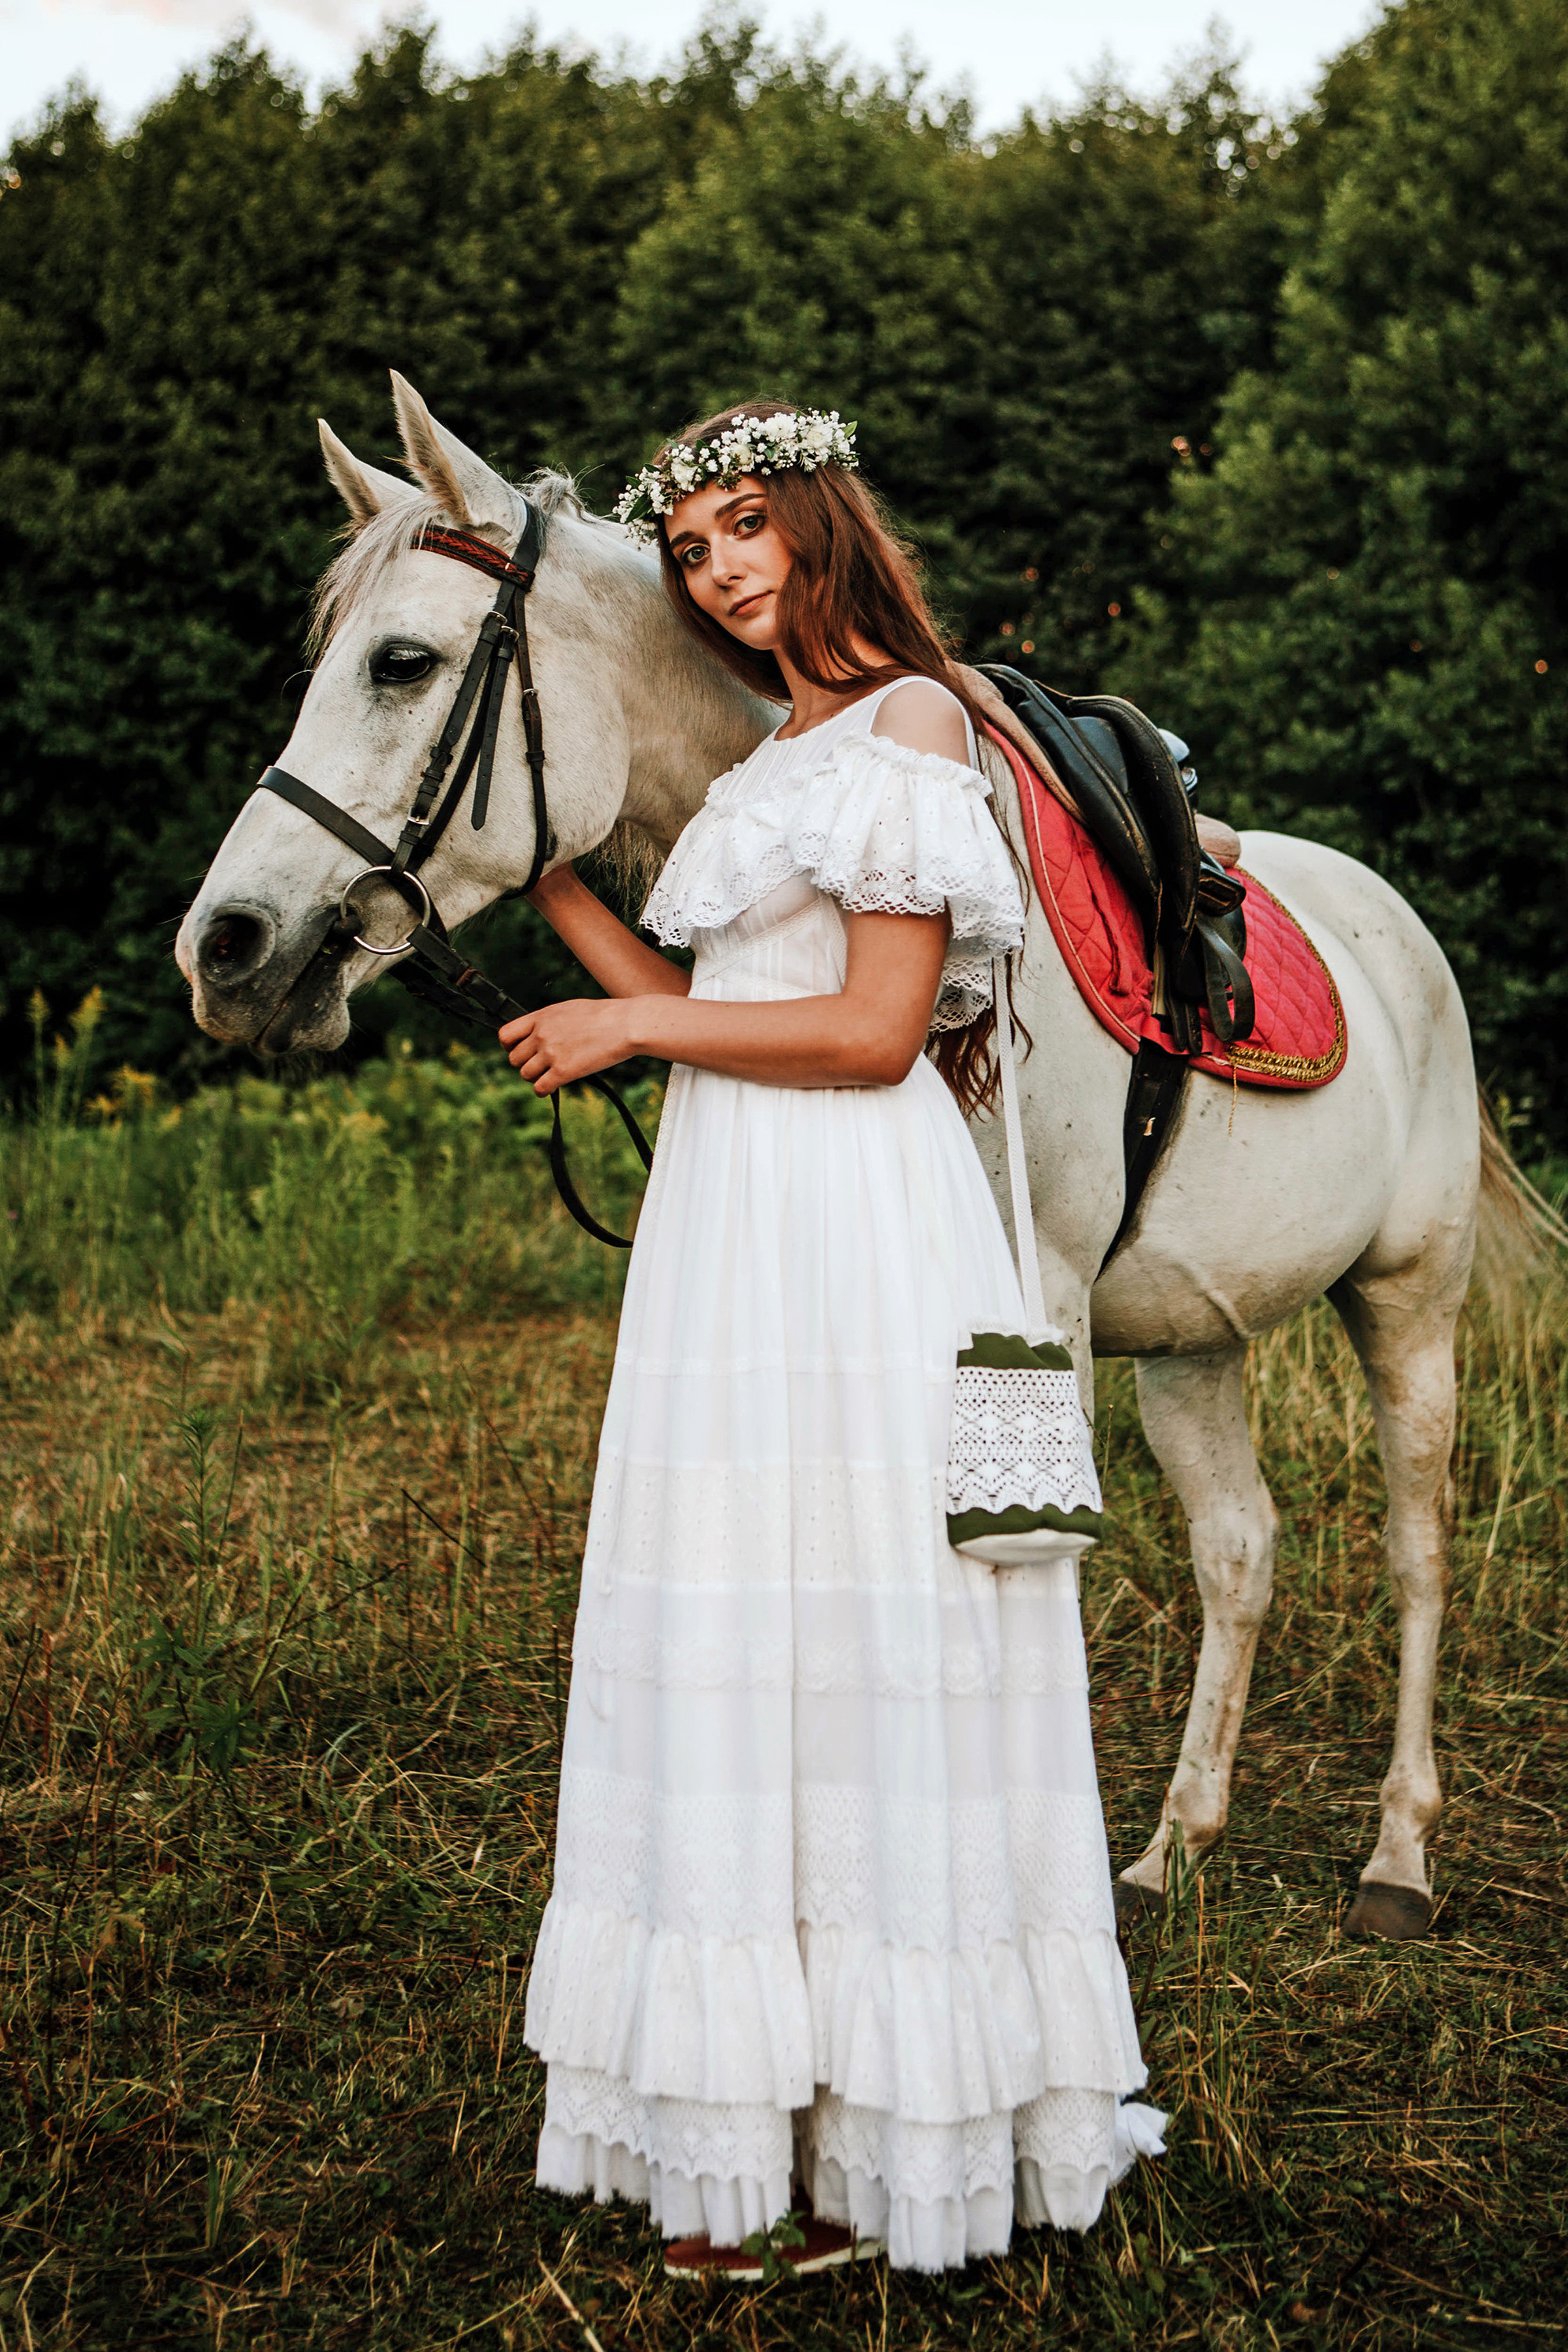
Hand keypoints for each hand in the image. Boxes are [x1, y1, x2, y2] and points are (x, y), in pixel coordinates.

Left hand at [499, 996, 633, 1093]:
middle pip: (515, 1059)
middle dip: (526, 1064)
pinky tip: (553, 1086)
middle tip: (542, 1066)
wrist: (625, 1024)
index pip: (505, 1035)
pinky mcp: (564, 1072)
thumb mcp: (569, 1009)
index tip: (519, 1051)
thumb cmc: (604, 1016)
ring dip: (536, 1078)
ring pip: (525, 1074)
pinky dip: (544, 1090)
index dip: (509, 1047)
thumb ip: (549, 1022)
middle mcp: (541, 1035)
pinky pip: (540, 1088)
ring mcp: (551, 1053)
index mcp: (541, 1017)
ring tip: (551, 1075)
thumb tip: (538, 1034)